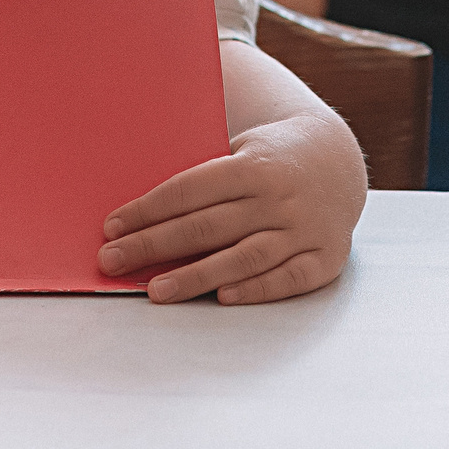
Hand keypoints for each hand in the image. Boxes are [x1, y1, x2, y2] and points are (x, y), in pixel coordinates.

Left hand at [96, 114, 362, 304]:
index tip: (112, 228)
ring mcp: (304, 229)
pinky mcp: (325, 258)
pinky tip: (223, 298)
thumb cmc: (268, 158)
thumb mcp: (240, 149)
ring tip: (155, 291)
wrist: (336, 160)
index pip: (190, 190)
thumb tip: (141, 213)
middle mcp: (279, 197)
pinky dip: (256, 289)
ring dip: (195, 276)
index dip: (148, 210)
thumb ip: (204, 179)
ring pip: (243, 257)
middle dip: (154, 244)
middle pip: (208, 226)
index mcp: (254, 164)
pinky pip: (287, 279)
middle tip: (112, 260)